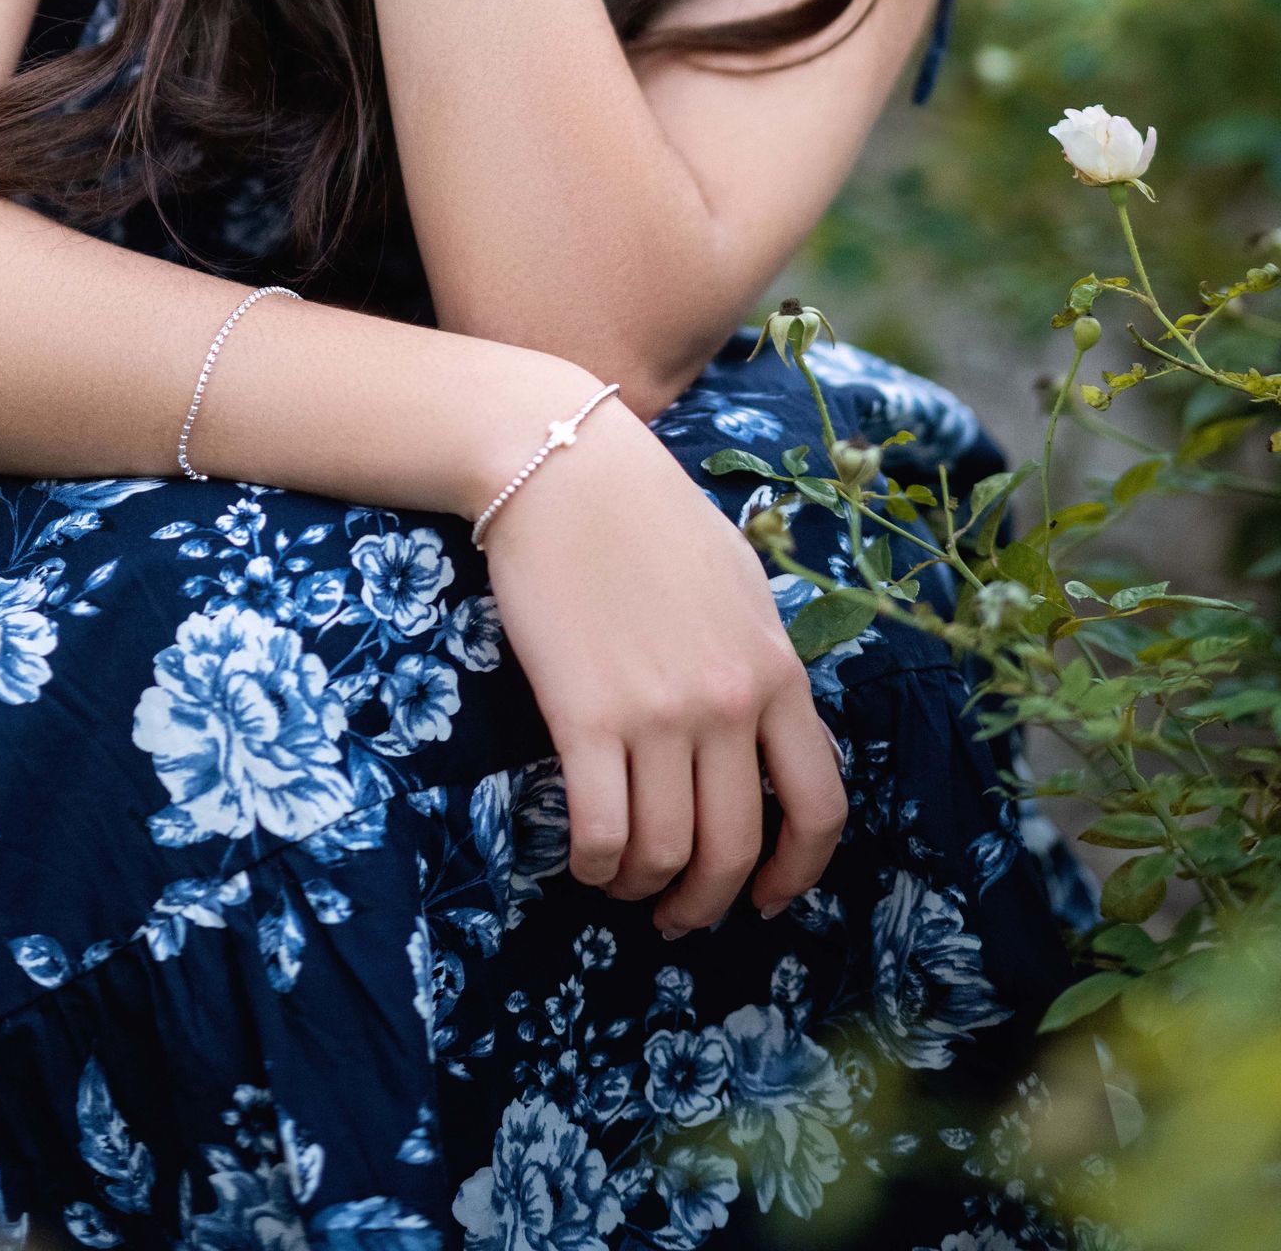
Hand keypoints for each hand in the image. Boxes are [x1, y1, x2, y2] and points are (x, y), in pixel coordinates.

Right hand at [479, 385, 846, 934]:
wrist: (563, 468)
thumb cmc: (648, 514)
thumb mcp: (739, 583)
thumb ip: (764, 663)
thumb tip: (777, 735)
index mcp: (777, 670)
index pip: (819, 806)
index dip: (798, 874)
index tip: (766, 899)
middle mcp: (729, 702)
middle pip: (736, 848)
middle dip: (708, 902)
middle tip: (679, 915)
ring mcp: (659, 712)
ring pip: (667, 852)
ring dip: (644, 888)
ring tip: (623, 883)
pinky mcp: (586, 715)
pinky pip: (602, 830)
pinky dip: (596, 863)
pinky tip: (586, 858)